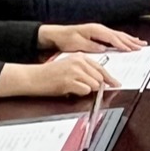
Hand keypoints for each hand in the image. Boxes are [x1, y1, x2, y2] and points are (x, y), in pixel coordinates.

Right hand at [0, 53, 117, 98]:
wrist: (33, 77)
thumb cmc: (51, 74)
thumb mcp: (69, 66)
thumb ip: (85, 70)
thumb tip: (101, 81)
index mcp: (80, 56)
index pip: (101, 68)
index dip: (110, 78)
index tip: (116, 84)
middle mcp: (79, 61)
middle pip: (100, 77)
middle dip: (97, 86)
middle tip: (90, 89)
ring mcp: (74, 71)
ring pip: (94, 84)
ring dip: (87, 89)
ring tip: (74, 87)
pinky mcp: (69, 81)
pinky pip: (85, 90)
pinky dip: (80, 93)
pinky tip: (69, 90)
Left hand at [38, 23, 142, 52]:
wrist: (57, 34)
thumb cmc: (66, 39)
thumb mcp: (77, 44)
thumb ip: (91, 46)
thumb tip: (104, 48)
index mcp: (95, 30)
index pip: (112, 38)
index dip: (122, 44)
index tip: (131, 50)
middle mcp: (99, 28)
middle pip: (119, 35)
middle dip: (131, 41)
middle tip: (142, 46)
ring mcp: (100, 30)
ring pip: (118, 35)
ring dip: (130, 39)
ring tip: (140, 43)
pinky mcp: (98, 33)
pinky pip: (114, 36)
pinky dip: (123, 38)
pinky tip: (128, 40)